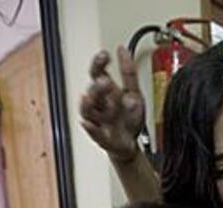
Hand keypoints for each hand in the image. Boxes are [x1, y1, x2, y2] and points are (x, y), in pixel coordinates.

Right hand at [79, 46, 145, 162]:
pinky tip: (88, 123)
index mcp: (106, 93)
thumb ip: (128, 73)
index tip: (105, 55)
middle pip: (92, 92)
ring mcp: (99, 120)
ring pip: (88, 111)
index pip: (97, 73)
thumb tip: (123, 50)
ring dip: (88, 104)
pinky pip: (94, 133)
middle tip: (104, 81)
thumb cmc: (129, 118)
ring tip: (89, 98)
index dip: (98, 63)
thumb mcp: (134, 93)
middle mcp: (100, 105)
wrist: (131, 143)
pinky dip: (90, 128)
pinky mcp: (102, 137)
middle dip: (97, 86)